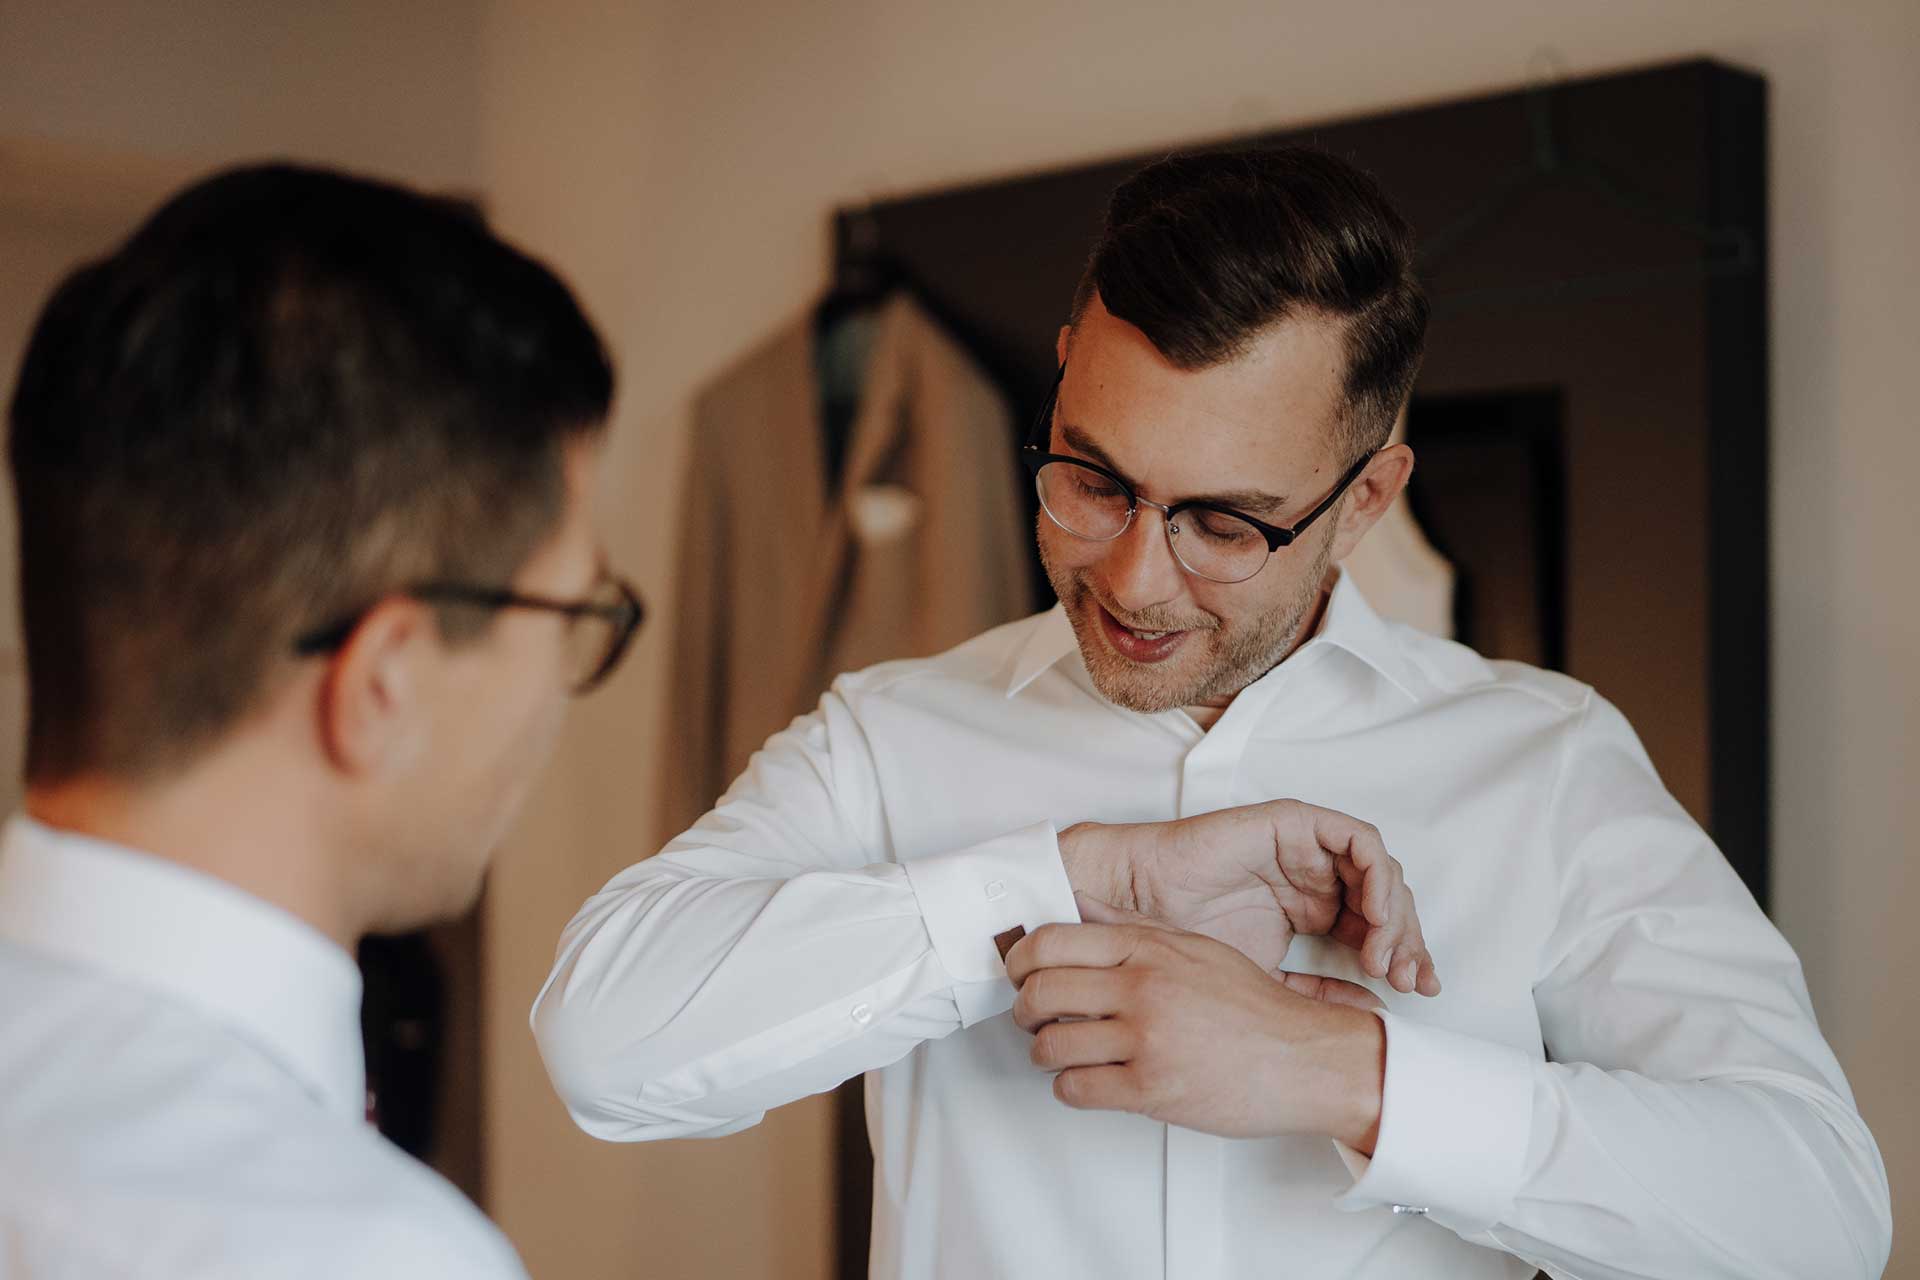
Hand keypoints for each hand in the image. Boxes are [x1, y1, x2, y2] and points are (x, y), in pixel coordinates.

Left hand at [1007, 897, 1386, 1147]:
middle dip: (1024, 1010)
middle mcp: (1142, 987)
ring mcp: (1146, 1039)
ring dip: (1045, 1053)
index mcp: (1149, 947)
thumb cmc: (1252, 1006)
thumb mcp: (1193, 947)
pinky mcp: (1151, 1089)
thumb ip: (1130, 926)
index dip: (1019, 961)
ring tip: (1059, 1053)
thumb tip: (1078, 902)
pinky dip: (1070, 1088)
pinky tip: (1085, 1081)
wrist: (1305, 1059)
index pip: (1050, 942)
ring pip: (1050, 1045)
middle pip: (1039, 991)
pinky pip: (1076, 1089)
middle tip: (1032, 1018)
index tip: (1019, 975)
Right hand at [1058, 799, 1438, 994]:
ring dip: (1395, 911)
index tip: (1415, 994)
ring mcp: (1310, 849)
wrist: (1143, 908)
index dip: (1404, 959)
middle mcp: (1319, 878)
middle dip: (1407, 941)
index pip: (1377, 931)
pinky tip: (1374, 911)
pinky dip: (1377, 872)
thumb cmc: (1191, 941)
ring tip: (1385, 953)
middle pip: (1388, 902)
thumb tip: (1375, 1013)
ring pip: (1381, 871)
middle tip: (1409, 978)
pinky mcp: (1297, 823)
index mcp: (1316, 911)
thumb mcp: (1270, 981)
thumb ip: (1320, 993)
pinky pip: (1357, 839)